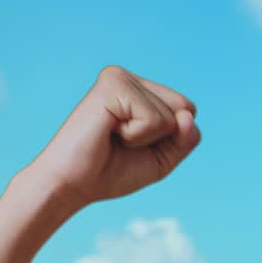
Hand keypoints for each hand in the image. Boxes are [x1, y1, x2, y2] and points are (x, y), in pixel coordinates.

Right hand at [21, 65, 200, 214]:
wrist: (72, 185)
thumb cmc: (111, 172)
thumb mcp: (161, 160)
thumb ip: (185, 139)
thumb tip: (187, 115)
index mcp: (141, 90)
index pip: (188, 110)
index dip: (171, 140)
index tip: (135, 146)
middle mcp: (131, 78)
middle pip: (185, 109)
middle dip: (162, 139)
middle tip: (123, 143)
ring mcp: (120, 77)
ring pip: (171, 116)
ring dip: (146, 139)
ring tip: (113, 137)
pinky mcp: (112, 84)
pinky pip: (154, 119)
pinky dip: (136, 137)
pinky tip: (109, 132)